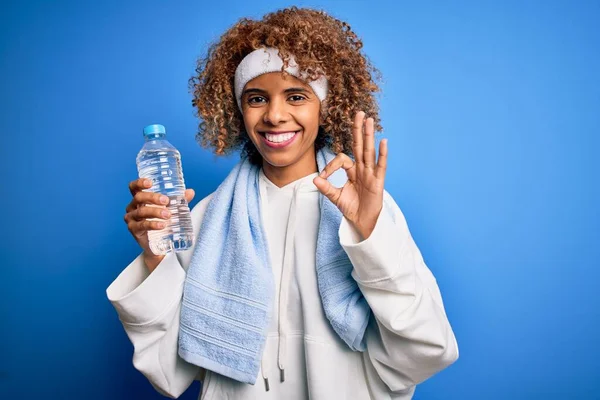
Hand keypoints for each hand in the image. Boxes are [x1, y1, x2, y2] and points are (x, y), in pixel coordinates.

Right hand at [124, 178, 194, 271]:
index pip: (134, 187)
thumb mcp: (171, 209)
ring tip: (168, 215)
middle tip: (166, 201)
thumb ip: (179, 200)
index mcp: (139, 199)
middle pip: (139, 197)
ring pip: (141, 211)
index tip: (150, 183)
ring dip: (155, 212)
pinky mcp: (134, 230)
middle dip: (153, 197)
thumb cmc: (162, 221)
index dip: (139, 183)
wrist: (159, 244)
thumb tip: (190, 192)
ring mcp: (131, 219)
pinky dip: (152, 224)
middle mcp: (132, 207)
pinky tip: (162, 225)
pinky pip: (142, 225)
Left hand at [313, 111, 386, 239]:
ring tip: (369, 120)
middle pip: (359, 146)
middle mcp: (362, 169)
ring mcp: (371, 174)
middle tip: (359, 112)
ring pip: (369, 151)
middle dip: (359, 130)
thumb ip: (326, 188)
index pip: (342, 159)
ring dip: (369, 136)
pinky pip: (381, 166)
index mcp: (352, 171)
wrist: (362, 222)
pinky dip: (382, 154)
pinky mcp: (378, 182)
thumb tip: (314, 179)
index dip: (330, 165)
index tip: (322, 177)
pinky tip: (384, 141)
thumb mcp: (336, 197)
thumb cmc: (351, 208)